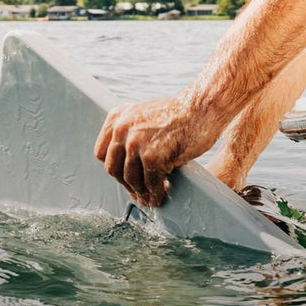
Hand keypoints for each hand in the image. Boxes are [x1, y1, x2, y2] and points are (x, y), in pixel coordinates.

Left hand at [94, 95, 225, 206]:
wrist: (202, 107)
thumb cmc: (180, 113)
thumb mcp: (145, 115)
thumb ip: (131, 132)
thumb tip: (126, 162)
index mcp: (117, 117)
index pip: (102, 153)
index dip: (114, 169)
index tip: (124, 178)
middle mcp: (122, 129)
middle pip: (114, 169)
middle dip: (126, 184)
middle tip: (137, 194)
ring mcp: (136, 143)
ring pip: (131, 179)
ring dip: (141, 193)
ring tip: (150, 199)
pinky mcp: (152, 157)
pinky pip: (150, 183)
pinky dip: (156, 194)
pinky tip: (160, 197)